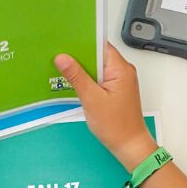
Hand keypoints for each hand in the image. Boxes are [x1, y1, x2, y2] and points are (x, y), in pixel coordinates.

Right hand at [55, 43, 155, 168]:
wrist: (129, 146)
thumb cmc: (114, 125)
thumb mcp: (91, 99)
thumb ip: (77, 76)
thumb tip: (62, 57)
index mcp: (121, 69)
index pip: (100, 45)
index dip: (82, 41)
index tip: (63, 41)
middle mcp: (123, 71)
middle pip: (98, 55)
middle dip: (78, 55)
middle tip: (57, 55)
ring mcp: (120, 80)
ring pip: (97, 67)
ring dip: (81, 69)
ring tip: (61, 68)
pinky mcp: (116, 89)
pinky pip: (99, 77)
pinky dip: (87, 79)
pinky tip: (73, 82)